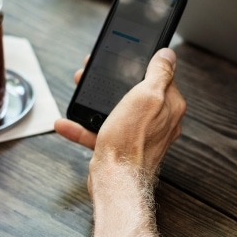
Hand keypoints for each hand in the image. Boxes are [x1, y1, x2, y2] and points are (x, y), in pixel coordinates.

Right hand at [55, 49, 186, 184]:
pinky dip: (83, 127)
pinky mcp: (121, 148)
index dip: (142, 65)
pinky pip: (100, 132)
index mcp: (169, 106)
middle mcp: (158, 121)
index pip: (161, 77)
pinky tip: (67, 123)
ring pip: (116, 110)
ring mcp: (139, 135)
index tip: (126, 59)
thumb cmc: (132, 142)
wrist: (116, 181)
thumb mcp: (147, 96)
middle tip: (96, 72)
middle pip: (135, 93)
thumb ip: (159, 73)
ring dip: (94, 101)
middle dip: (113, 82)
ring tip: (79, 90)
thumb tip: (168, 55)